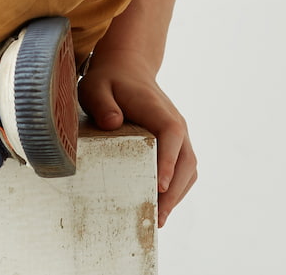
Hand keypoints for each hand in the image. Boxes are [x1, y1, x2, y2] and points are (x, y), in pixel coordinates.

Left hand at [77, 50, 195, 227]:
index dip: (169, 161)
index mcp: (158, 109)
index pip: (171, 134)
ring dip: (178, 194)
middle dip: (174, 190)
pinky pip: (184, 168)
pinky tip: (162, 205)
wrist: (127, 67)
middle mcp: (175, 122)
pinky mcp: (175, 143)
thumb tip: (112, 123)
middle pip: (186, 159)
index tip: (160, 187)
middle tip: (156, 216)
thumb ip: (102, 103)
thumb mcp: (96, 86)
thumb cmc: (109, 80)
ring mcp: (179, 134)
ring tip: (159, 218)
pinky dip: (177, 188)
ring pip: (189, 168)